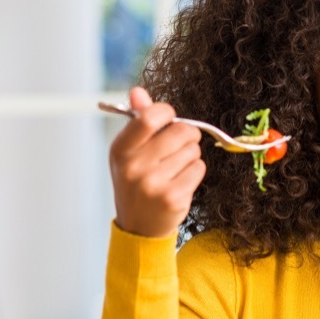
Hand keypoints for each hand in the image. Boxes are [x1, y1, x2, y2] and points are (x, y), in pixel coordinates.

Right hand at [108, 86, 206, 237]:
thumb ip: (137, 121)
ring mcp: (154, 184)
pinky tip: (181, 181)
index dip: (166, 112)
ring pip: (193, 150)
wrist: (139, 227)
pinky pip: (199, 168)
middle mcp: (134, 167)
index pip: (148, 118)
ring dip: (191, 155)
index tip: (169, 118)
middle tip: (181, 143)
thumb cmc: (136, 182)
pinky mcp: (174, 198)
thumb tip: (137, 91)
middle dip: (187, 134)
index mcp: (120, 150)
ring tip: (176, 167)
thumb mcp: (129, 153)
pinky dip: (195, 171)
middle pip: (180, 132)